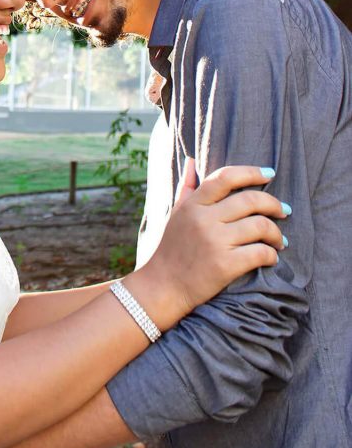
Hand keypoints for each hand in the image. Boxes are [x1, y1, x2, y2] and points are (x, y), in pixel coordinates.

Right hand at [141, 162, 287, 324]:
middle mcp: (204, 219)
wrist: (163, 286)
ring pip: (260, 226)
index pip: (226, 177)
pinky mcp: (225, 265)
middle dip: (273, 204)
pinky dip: (272, 255)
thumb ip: (186, 187)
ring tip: (280, 240)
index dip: (251, 172)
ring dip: (277, 233)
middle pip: (250, 200)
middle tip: (284, 210)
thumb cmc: (172, 248)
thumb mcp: (176, 213)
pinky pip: (260, 253)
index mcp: (193, 205)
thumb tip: (192, 161)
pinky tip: (272, 257)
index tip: (269, 173)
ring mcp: (215, 242)